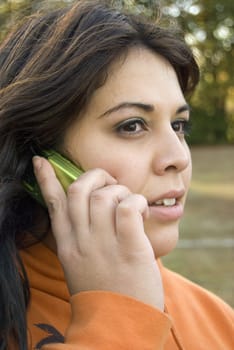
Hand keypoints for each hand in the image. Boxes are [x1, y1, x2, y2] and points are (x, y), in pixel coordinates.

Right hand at [33, 156, 163, 310]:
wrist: (118, 328)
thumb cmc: (105, 293)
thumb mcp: (82, 265)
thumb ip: (83, 238)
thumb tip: (98, 209)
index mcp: (68, 245)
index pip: (53, 204)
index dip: (46, 179)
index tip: (41, 161)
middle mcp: (82, 241)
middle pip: (78, 190)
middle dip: (94, 176)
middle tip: (110, 182)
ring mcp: (104, 244)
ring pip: (104, 195)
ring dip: (120, 191)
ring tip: (130, 204)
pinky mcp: (129, 248)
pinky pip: (128, 208)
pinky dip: (136, 202)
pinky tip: (142, 212)